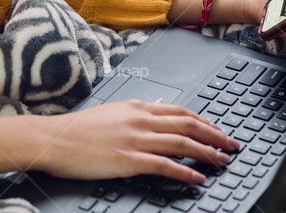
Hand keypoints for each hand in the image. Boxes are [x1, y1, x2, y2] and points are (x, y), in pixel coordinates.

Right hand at [34, 100, 240, 183]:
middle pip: (188, 125)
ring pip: (181, 144)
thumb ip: (138, 111)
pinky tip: (197, 178)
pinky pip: (164, 165)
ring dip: (207, 153)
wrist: (53, 138)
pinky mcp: (127, 160)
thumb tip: (159, 108)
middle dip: (214, 136)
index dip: (205, 121)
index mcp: (137, 107)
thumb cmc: (79, 129)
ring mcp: (134, 140)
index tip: (219, 131)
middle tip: (232, 145)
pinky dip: (185, 171)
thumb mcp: (113, 111)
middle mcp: (140, 120)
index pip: (181, 111)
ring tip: (223, 162)